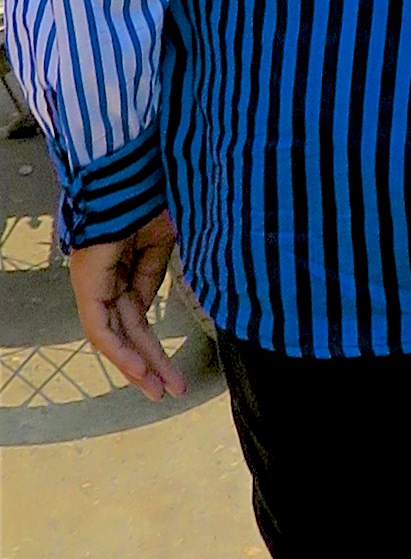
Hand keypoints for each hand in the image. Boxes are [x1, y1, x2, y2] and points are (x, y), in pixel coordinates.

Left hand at [68, 210, 186, 399]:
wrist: (134, 169)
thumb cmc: (149, 192)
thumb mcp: (164, 239)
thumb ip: (155, 273)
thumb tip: (150, 303)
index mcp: (122, 265)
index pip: (137, 316)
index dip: (155, 344)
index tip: (174, 368)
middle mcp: (104, 278)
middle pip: (127, 332)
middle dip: (149, 364)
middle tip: (167, 389)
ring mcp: (93, 281)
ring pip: (113, 335)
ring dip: (137, 365)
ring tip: (159, 388)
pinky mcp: (87, 282)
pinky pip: (101, 326)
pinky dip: (120, 349)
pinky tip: (139, 368)